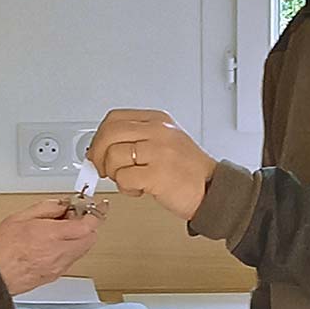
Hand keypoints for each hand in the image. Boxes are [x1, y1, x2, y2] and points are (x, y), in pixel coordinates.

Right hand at [0, 199, 99, 295]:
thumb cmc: (0, 248)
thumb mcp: (22, 215)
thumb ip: (47, 207)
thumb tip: (63, 204)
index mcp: (53, 236)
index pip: (89, 225)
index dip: (97, 212)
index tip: (97, 205)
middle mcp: (59, 253)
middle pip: (91, 238)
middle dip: (88, 225)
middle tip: (74, 215)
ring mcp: (58, 267)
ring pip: (82, 249)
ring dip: (79, 237)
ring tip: (60, 228)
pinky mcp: (54, 276)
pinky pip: (71, 259)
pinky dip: (70, 248)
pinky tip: (53, 242)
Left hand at [86, 109, 216, 219]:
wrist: (212, 189)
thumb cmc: (188, 170)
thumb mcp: (166, 140)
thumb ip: (137, 137)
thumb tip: (103, 146)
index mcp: (157, 120)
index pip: (114, 118)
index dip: (99, 137)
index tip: (97, 151)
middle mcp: (158, 132)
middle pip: (109, 134)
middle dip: (98, 155)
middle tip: (102, 169)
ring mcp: (159, 152)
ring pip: (113, 156)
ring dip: (114, 175)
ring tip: (128, 181)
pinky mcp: (158, 174)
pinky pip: (124, 178)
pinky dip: (125, 188)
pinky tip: (138, 190)